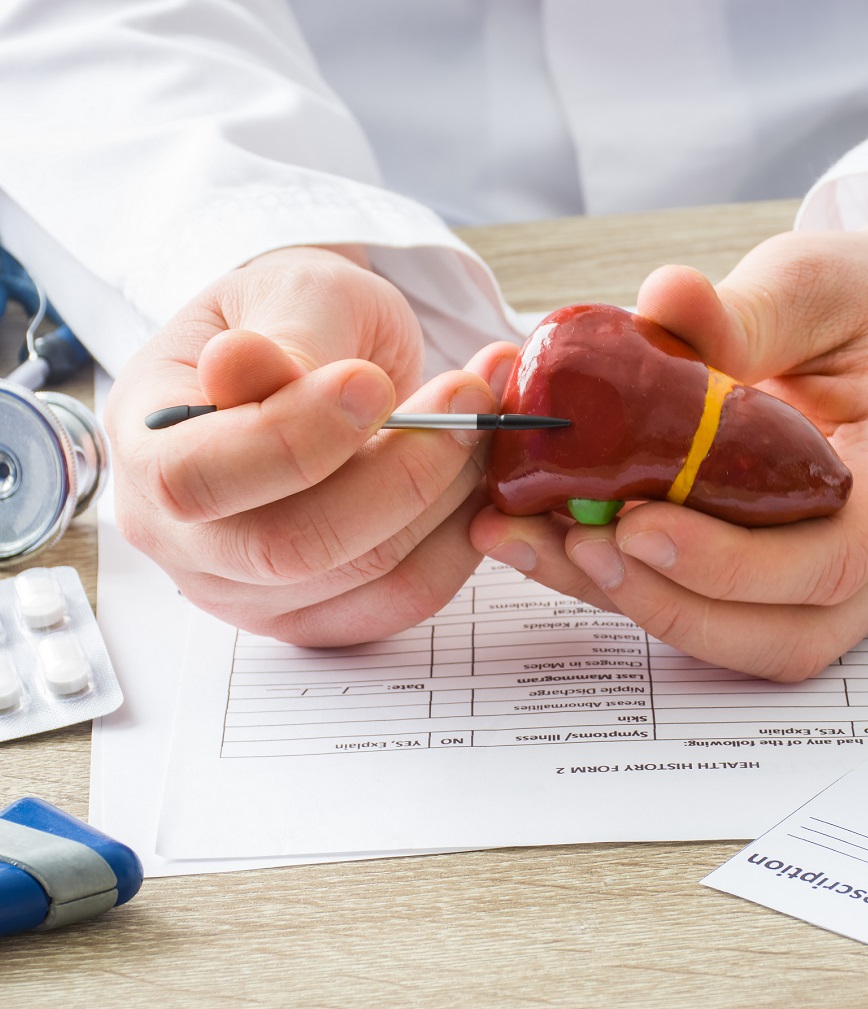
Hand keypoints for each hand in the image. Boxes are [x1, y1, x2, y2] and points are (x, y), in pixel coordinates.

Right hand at [105, 245, 496, 643]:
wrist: (319, 362)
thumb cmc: (294, 322)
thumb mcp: (288, 294)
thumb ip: (281, 335)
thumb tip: (242, 367)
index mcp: (146, 447)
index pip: (196, 479)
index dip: (295, 439)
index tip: (375, 382)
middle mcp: (182, 540)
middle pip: (290, 548)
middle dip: (402, 474)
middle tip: (468, 399)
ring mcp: (249, 592)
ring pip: (364, 575)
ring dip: (447, 496)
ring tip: (482, 420)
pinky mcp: (318, 616)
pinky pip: (404, 600)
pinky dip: (459, 540)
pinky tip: (476, 478)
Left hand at [470, 193, 867, 678]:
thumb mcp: (817, 284)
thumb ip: (749, 310)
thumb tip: (662, 301)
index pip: (834, 558)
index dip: (733, 565)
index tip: (638, 524)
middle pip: (785, 633)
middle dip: (672, 605)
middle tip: (579, 544)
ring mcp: (830, 572)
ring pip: (742, 639)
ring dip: (638, 604)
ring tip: (547, 544)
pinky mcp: (777, 574)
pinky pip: (710, 607)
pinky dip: (633, 585)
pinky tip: (559, 539)